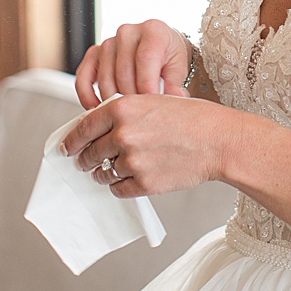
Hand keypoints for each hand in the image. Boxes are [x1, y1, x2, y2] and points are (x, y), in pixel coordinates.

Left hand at [60, 94, 242, 198]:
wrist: (222, 142)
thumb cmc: (196, 119)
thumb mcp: (156, 101)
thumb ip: (126, 112)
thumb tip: (99, 128)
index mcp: (123, 109)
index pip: (83, 127)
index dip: (71, 140)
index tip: (67, 148)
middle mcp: (123, 134)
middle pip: (90, 153)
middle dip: (87, 159)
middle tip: (89, 162)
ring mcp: (132, 161)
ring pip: (103, 173)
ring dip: (106, 173)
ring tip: (121, 169)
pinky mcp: (144, 183)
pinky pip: (119, 190)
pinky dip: (123, 187)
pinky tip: (136, 178)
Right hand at [76, 20, 193, 108]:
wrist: (161, 48)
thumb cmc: (169, 57)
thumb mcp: (179, 68)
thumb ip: (175, 84)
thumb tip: (176, 100)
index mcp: (153, 31)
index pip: (145, 60)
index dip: (146, 86)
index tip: (150, 107)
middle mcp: (128, 32)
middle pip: (123, 72)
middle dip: (131, 98)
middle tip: (139, 115)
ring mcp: (108, 42)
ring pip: (104, 78)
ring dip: (112, 100)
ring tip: (124, 115)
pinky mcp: (93, 54)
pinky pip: (83, 78)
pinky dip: (87, 96)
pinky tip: (97, 109)